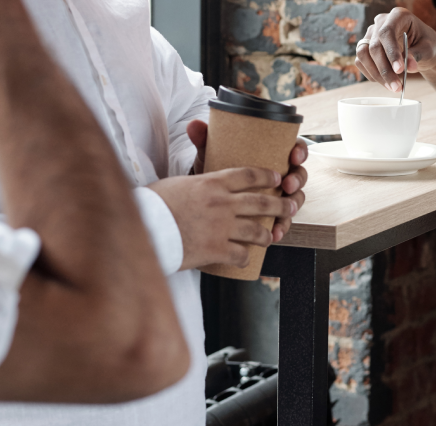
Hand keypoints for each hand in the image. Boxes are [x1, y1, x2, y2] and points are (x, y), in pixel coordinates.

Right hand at [149, 166, 294, 270]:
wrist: (146, 227)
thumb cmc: (154, 204)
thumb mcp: (177, 182)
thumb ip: (196, 182)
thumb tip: (201, 184)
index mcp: (212, 182)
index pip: (247, 175)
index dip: (266, 176)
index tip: (276, 178)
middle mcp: (222, 203)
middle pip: (260, 202)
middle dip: (279, 205)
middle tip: (290, 206)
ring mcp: (221, 226)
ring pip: (256, 230)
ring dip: (267, 234)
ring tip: (271, 236)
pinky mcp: (216, 249)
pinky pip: (240, 254)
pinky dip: (245, 258)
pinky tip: (245, 260)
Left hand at [186, 120, 307, 241]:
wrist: (207, 194)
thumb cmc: (217, 167)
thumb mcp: (212, 153)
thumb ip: (205, 138)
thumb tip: (194, 124)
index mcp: (273, 153)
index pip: (295, 148)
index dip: (300, 151)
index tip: (293, 155)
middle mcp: (280, 173)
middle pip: (300, 174)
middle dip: (297, 180)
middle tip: (287, 185)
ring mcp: (278, 195)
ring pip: (296, 199)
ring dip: (293, 205)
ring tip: (285, 212)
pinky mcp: (272, 213)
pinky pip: (283, 220)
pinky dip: (281, 226)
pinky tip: (276, 232)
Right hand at [355, 7, 435, 92]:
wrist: (424, 50)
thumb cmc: (428, 45)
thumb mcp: (429, 49)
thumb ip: (418, 55)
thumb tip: (409, 66)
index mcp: (398, 15)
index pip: (387, 32)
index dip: (391, 52)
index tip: (400, 70)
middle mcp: (381, 22)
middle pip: (374, 46)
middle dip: (385, 70)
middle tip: (397, 87)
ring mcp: (371, 34)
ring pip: (363, 54)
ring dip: (376, 74)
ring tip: (393, 87)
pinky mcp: (366, 46)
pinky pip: (361, 61)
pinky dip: (371, 74)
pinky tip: (385, 83)